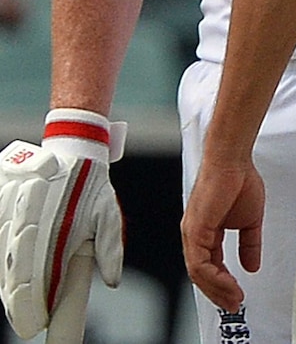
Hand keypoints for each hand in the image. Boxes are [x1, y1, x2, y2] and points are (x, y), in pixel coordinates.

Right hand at [0, 121, 123, 339]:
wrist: (72, 145)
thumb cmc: (90, 183)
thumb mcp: (107, 213)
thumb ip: (109, 248)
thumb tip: (112, 280)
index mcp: (60, 226)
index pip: (40, 278)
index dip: (35, 306)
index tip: (37, 322)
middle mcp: (32, 219)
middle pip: (16, 273)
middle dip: (19, 301)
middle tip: (26, 320)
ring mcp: (12, 208)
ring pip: (2, 255)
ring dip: (8, 281)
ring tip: (16, 301)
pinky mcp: (0, 197)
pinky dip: (2, 256)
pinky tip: (8, 272)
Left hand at [182, 158, 264, 312]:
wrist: (233, 160)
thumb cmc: (239, 179)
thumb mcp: (250, 221)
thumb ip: (249, 245)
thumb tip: (252, 265)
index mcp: (206, 232)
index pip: (210, 266)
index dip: (223, 283)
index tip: (236, 295)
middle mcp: (195, 234)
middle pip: (201, 275)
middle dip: (219, 293)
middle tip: (233, 304)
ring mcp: (193, 233)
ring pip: (198, 273)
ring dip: (217, 289)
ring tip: (234, 297)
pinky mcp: (195, 230)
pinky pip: (200, 263)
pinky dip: (214, 277)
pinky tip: (228, 282)